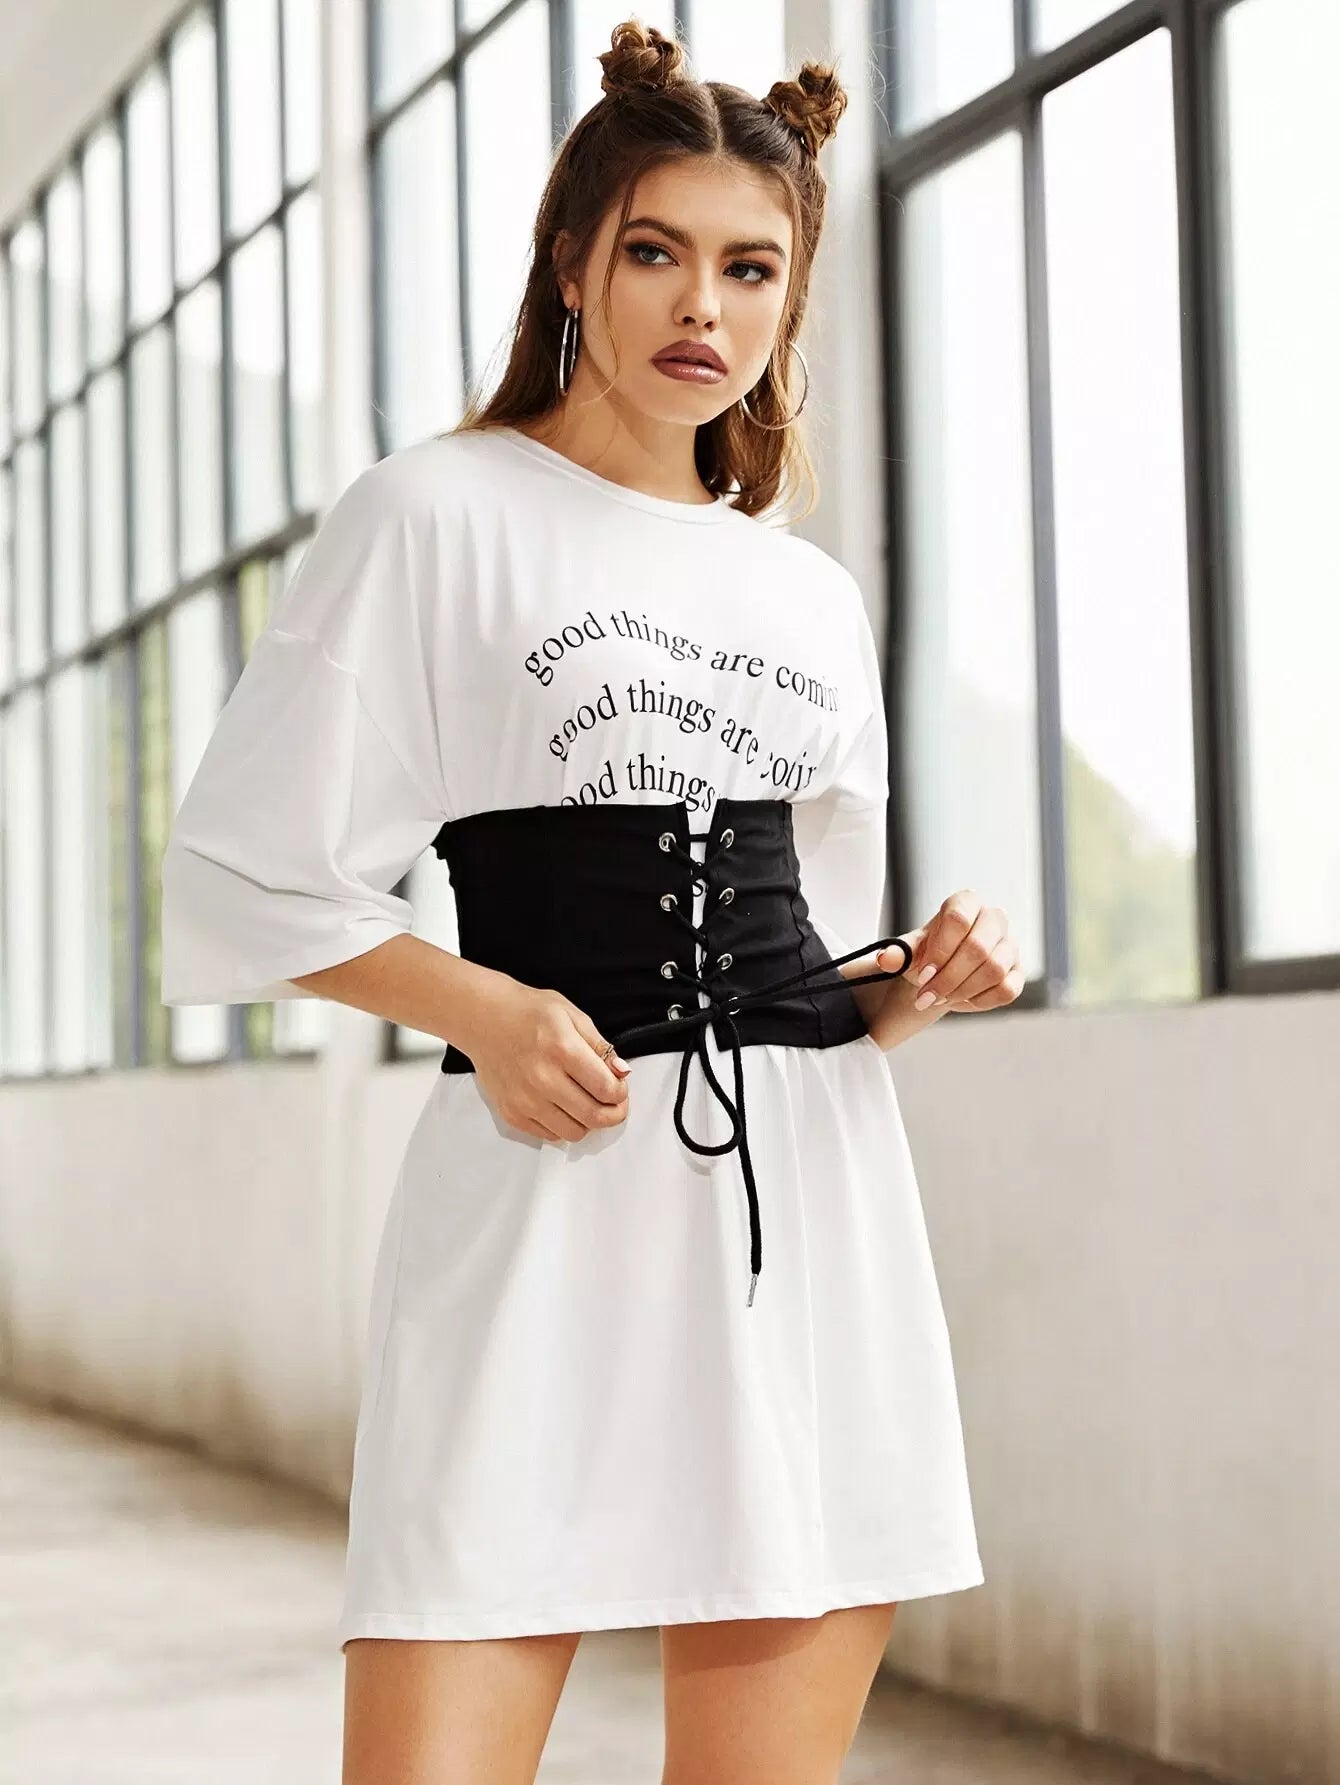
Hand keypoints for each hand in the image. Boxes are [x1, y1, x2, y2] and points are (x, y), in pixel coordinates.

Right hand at [455, 973, 631, 1142]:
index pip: (606, 1089)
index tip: (619, 1087)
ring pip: (574, 1133)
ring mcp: (525, 1100)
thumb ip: (599, 1046)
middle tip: (613, 1102)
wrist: (483, 1018)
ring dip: (588, 1121)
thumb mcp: (571, 1015)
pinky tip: (561, 1105)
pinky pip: (550, 1135)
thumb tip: (621, 1072)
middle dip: (613, 1113)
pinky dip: (562, 1125)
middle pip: (594, 1116)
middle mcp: (542, 1078)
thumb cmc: (527, 1012)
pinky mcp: (511, 1113)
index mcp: (562, 1049)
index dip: (621, 1092)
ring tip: (585, 1102)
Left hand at [841, 890, 1023, 1048]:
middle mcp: (994, 918)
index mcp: (966, 902)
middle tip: (926, 997)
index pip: (958, 919)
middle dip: (948, 978)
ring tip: (939, 1000)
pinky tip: (959, 1001)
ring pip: (994, 970)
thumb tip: (886, 959)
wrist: (943, 971)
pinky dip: (980, 1001)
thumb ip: (898, 953)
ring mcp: (1010, 944)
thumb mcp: (910, 952)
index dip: (940, 950)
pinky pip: (1007, 989)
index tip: (922, 975)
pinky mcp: (1019, 970)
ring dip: (962, 991)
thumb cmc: (928, 954)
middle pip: (978, 947)